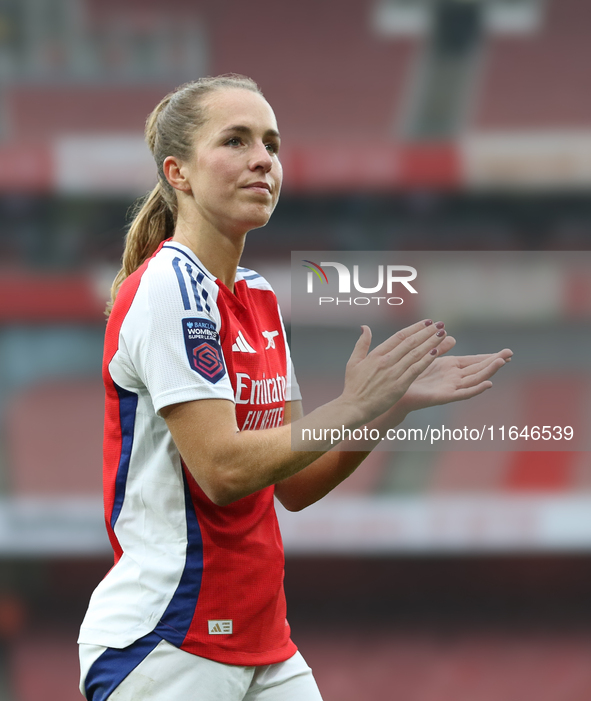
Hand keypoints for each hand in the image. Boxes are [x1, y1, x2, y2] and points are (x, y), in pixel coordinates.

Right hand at [340, 319, 448, 423]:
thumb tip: (365, 327)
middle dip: (427, 332)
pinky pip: (416, 370)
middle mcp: (386, 361)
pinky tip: (436, 352)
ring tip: (442, 334)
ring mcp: (393, 373)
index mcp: (376, 354)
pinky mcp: (399, 386)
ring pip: (416, 354)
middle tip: (440, 325)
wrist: (354, 407)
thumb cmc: (353, 386)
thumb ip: (361, 343)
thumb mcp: (353, 362)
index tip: (427, 322)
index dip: (415, 328)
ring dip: (431, 343)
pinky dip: (426, 360)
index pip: (400, 336)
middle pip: (411, 342)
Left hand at [395, 340, 512, 413]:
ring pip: (474, 379)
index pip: (475, 361)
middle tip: (510, 354)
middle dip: (494, 362)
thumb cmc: (410, 375)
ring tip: (501, 363)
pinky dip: (476, 389)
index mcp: (451, 367)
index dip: (490, 357)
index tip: (507, 352)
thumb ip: (440, 348)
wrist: (396, 391)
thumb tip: (452, 337)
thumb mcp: (427, 357)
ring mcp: (450, 387)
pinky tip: (487, 384)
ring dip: (488, 372)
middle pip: (478, 369)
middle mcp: (454, 377)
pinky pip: (463, 394)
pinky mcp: (444, 397)